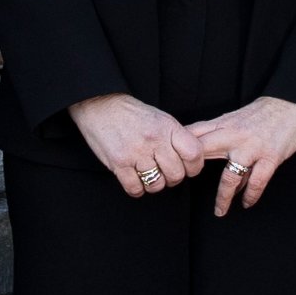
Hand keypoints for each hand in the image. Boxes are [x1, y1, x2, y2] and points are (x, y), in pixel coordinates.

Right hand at [67, 92, 204, 197]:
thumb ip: (176, 137)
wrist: (101, 106)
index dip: (194, 166)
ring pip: (156, 184)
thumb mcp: (161, 118)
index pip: (194, 154)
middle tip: (165, 172)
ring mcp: (136, 152)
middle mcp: (154, 140)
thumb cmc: (132, 113)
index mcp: (167, 127)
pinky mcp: (119, 163)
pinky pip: (135, 189)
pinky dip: (137, 189)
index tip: (188, 168)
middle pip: (176, 174)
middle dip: (173, 178)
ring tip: (149, 175)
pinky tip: (135, 179)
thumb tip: (193, 158)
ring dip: (154, 184)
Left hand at [181, 96, 295, 216]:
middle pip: (202, 154)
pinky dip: (250, 196)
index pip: (192, 135)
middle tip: (181, 189)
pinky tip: (246, 203)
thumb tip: (199, 148)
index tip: (166, 163)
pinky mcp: (270, 157)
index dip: (176, 149)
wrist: (292, 103)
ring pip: (230, 177)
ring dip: (223, 198)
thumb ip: (217, 132)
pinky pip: (256, 182)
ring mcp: (252, 148)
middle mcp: (233, 136)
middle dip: (189, 172)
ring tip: (219, 212)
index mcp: (223, 125)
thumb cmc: (263, 113)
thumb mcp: (234, 117)